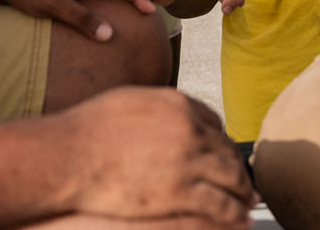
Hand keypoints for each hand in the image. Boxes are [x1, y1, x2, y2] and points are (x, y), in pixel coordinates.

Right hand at [58, 87, 253, 227]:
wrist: (71, 155)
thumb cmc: (89, 129)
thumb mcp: (129, 101)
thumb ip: (156, 105)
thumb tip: (167, 108)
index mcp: (177, 104)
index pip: (213, 122)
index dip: (220, 140)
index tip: (224, 152)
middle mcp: (188, 128)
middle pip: (226, 148)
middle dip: (238, 166)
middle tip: (245, 179)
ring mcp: (187, 159)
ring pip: (230, 175)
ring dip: (243, 190)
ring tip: (249, 201)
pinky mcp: (180, 191)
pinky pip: (219, 202)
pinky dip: (234, 211)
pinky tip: (240, 218)